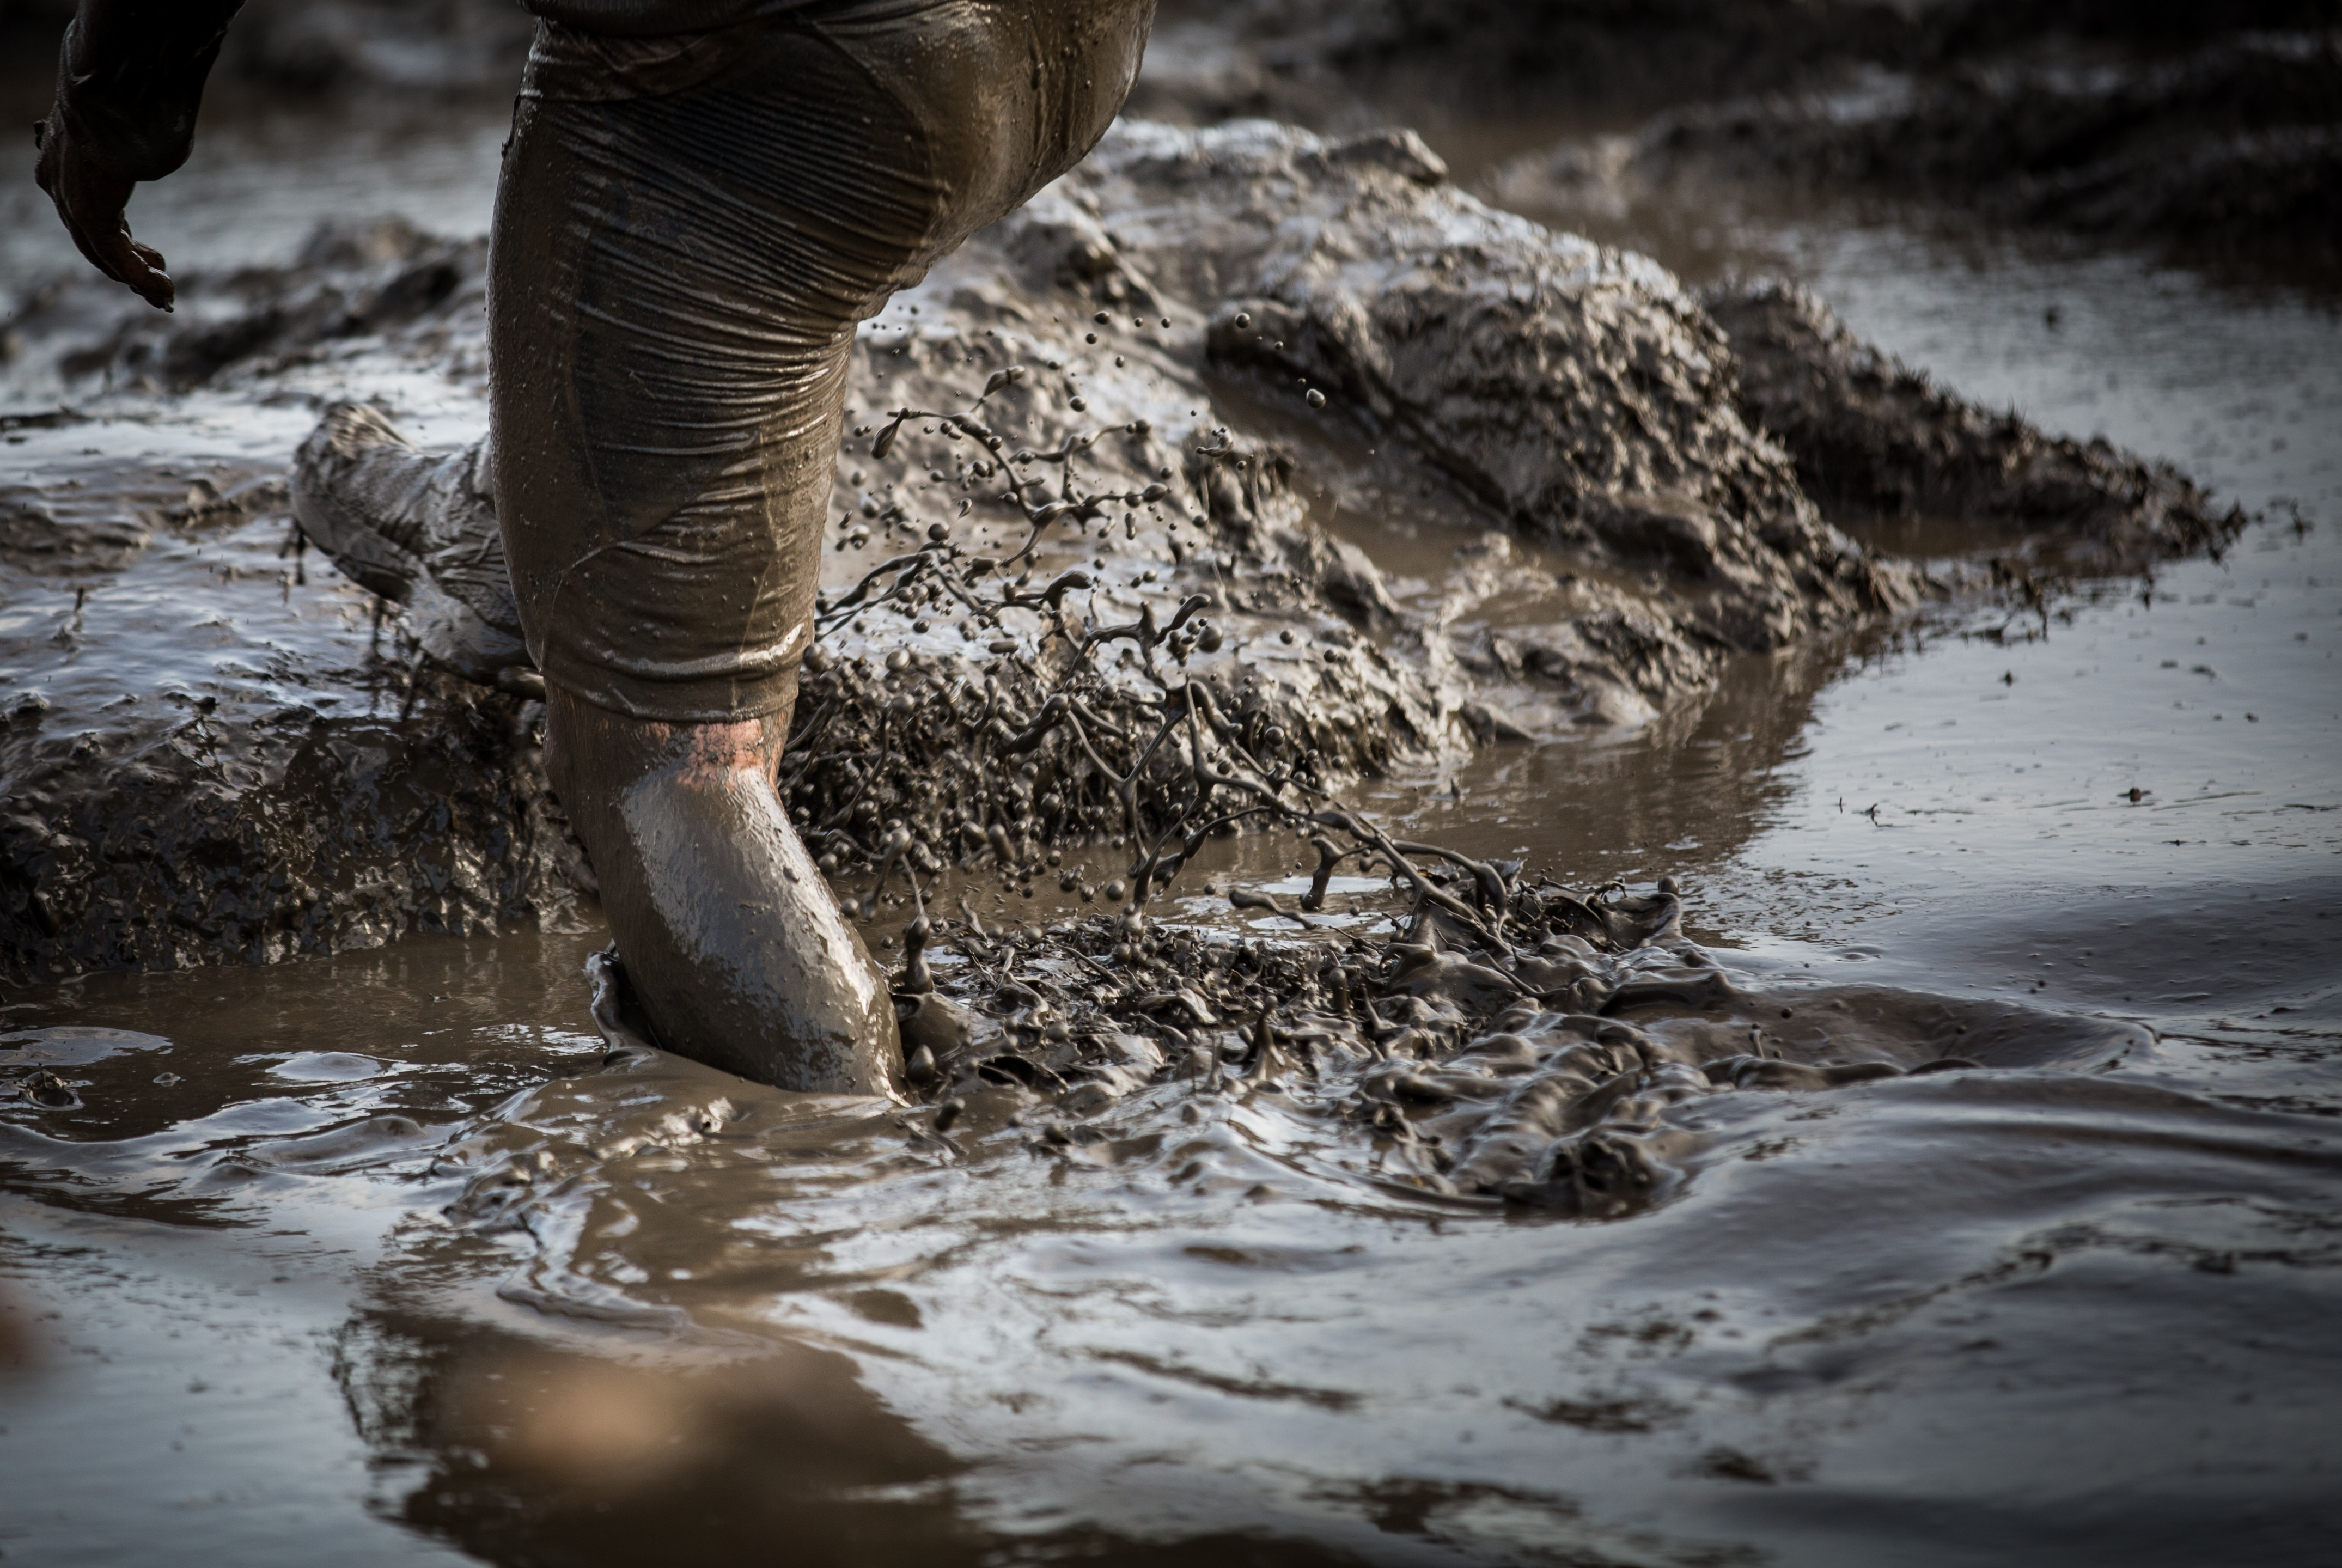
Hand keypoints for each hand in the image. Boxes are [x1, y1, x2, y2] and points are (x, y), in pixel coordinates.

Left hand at [33, 111, 173, 310]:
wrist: (109, 91)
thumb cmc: (119, 99)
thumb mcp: (118, 126)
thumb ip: (128, 145)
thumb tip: (157, 140)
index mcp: (58, 167)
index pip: (88, 217)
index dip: (123, 244)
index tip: (153, 257)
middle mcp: (59, 188)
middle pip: (93, 244)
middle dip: (128, 270)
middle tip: (159, 287)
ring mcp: (71, 203)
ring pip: (103, 257)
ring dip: (138, 279)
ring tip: (165, 295)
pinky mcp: (90, 214)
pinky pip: (116, 256)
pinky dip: (140, 274)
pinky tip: (163, 285)